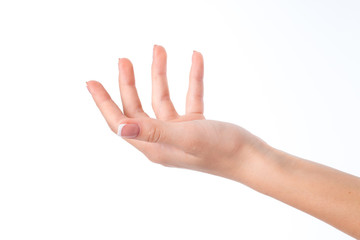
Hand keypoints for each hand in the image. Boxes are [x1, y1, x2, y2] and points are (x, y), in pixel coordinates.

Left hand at [86, 45, 266, 177]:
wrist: (251, 158)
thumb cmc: (220, 151)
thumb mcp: (184, 137)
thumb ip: (152, 131)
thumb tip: (120, 128)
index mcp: (153, 146)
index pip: (119, 122)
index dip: (103, 102)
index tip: (90, 81)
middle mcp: (162, 139)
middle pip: (137, 108)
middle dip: (129, 83)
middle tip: (123, 60)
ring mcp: (179, 131)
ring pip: (162, 99)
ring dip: (160, 75)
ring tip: (158, 49)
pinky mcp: (196, 125)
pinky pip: (190, 96)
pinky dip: (192, 78)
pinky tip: (195, 58)